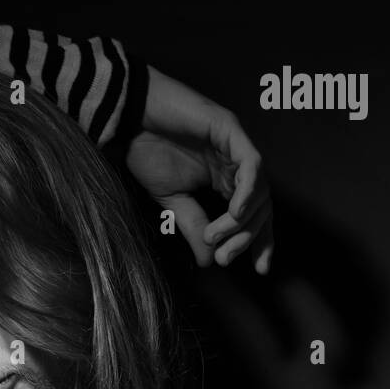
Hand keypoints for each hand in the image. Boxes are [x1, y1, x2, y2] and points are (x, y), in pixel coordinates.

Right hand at [124, 66, 272, 273]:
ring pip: (259, 189)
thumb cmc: (146, 152)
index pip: (254, 214)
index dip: (261, 241)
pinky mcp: (229, 129)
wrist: (128, 119)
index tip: (259, 269)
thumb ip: (194, 227)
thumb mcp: (172, 201)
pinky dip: (247, 190)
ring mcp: (235, 145)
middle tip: (225, 257)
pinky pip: (251, 163)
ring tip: (217, 236)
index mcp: (224, 178)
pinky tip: (234, 212)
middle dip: (248, 237)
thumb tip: (209, 261)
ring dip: (241, 220)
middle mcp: (235, 163)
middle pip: (261, 206)